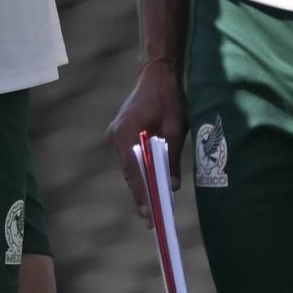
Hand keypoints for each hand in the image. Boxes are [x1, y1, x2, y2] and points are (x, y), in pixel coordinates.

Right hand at [105, 59, 186, 224]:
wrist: (158, 73)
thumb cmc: (168, 98)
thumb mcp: (176, 129)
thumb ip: (172, 158)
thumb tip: (172, 186)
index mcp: (126, 133)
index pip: (133, 172)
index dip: (141, 196)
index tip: (148, 216)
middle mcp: (115, 136)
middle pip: (129, 172)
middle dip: (141, 194)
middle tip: (151, 219)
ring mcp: (116, 134)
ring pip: (129, 166)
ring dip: (141, 182)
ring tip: (152, 206)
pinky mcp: (121, 132)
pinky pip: (130, 157)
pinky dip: (140, 169)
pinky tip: (150, 182)